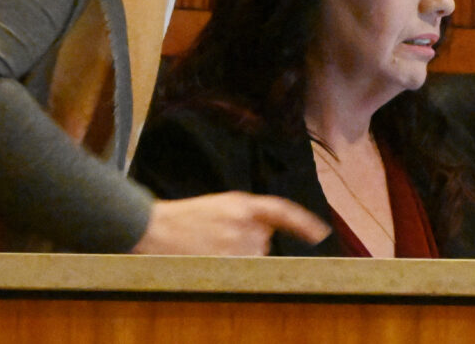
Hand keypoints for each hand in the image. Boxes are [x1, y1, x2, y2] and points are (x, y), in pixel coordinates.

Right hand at [130, 191, 330, 255]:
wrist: (155, 228)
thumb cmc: (184, 219)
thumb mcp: (219, 207)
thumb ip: (246, 217)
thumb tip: (265, 236)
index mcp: (242, 203)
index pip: (281, 211)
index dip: (303, 222)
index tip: (319, 233)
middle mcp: (244, 222)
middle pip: (264, 241)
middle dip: (248, 244)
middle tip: (217, 240)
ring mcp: (236, 243)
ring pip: (252, 259)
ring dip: (238, 259)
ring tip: (208, 249)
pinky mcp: (226, 262)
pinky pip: (241, 273)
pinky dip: (231, 271)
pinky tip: (210, 260)